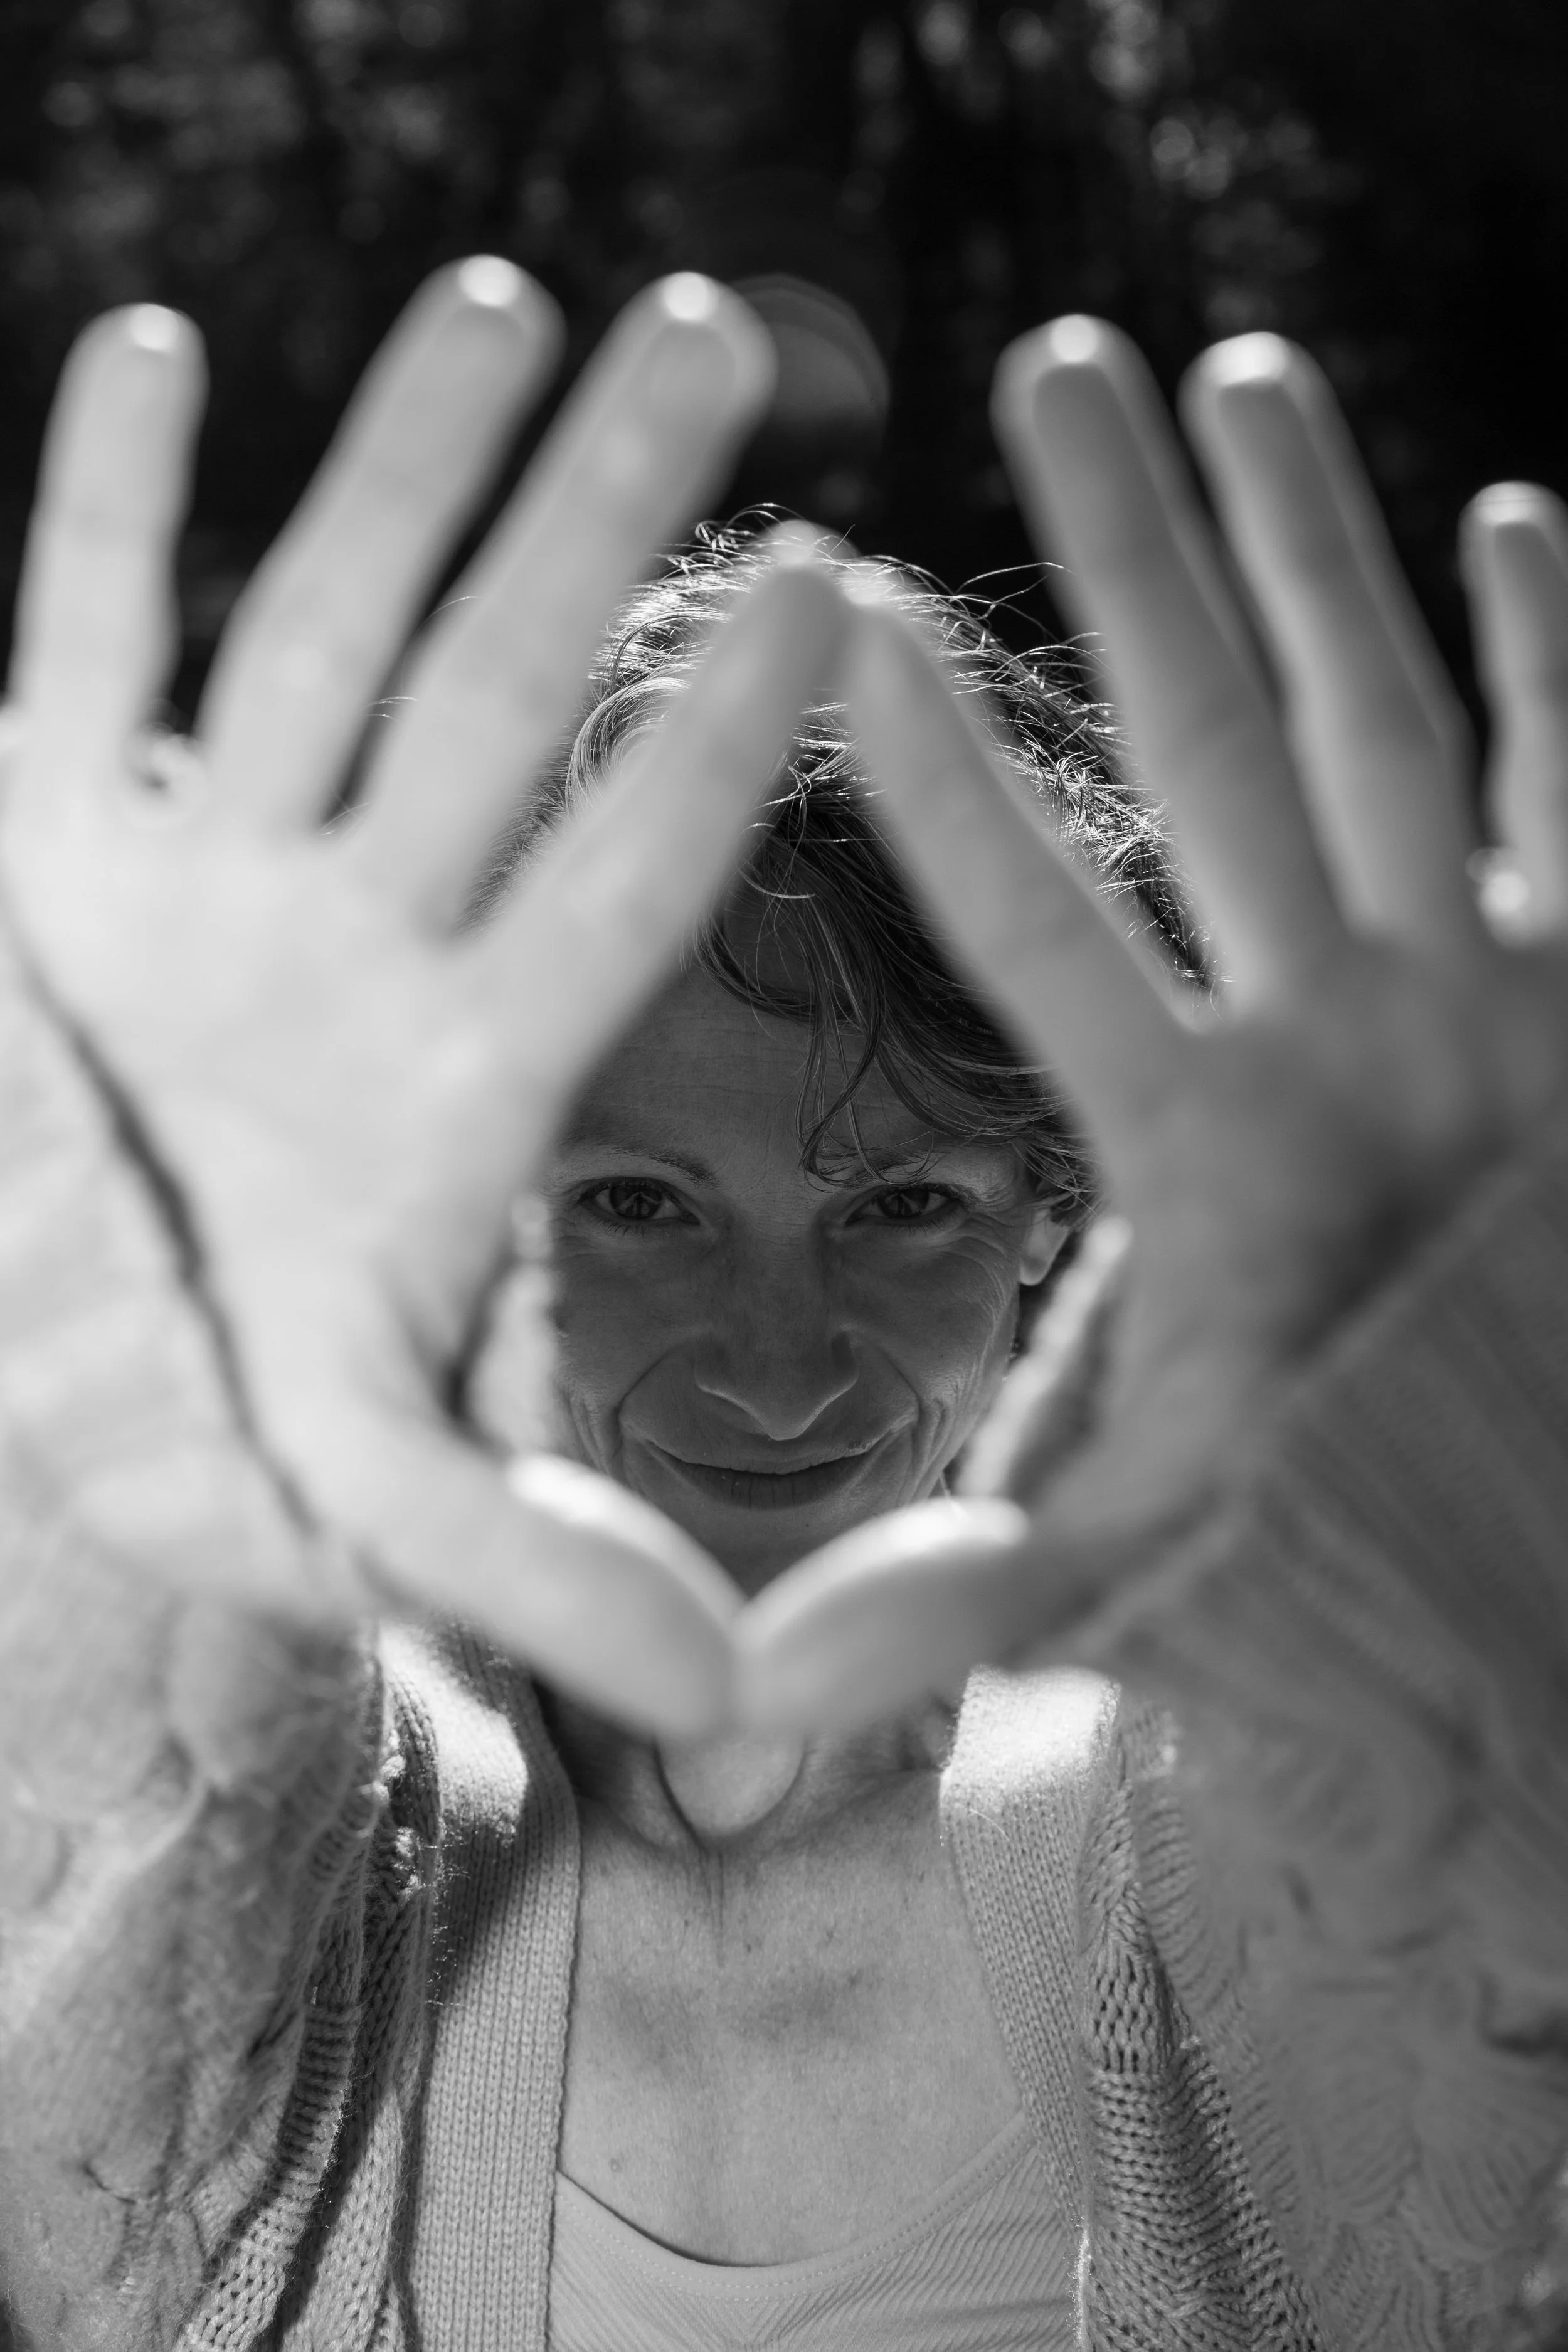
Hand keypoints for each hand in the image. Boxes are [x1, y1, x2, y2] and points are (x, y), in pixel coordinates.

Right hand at [1, 262, 841, 1736]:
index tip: (837, 596)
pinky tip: (154, 350)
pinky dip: (98, 512)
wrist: (24, 1382)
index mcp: (459, 1077)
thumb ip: (538, 1568)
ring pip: (317, 636)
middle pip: (495, 699)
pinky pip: (74, 647)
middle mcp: (356, 943)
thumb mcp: (357, 1506)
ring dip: (395, 469)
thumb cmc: (191, 1439)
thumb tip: (753, 1696)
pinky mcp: (42, 848)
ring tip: (503, 291)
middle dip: (590, 521)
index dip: (714, 749)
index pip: (614, 884)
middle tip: (721, 337)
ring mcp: (203, 881)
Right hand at [736, 320, 1567, 1727]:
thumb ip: (965, 1588)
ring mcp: (1505, 995)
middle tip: (1053, 364)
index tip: (840, 615)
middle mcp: (1365, 1039)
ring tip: (1238, 369)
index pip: (1032, 930)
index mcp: (1215, 1161)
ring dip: (1317, 538)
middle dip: (1127, 553)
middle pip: (1221, 748)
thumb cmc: (1347, 1562)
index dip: (927, 774)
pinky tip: (1518, 510)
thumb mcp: (1145, 1574)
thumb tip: (746, 1686)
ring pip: (1395, 716)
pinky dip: (1555, 649)